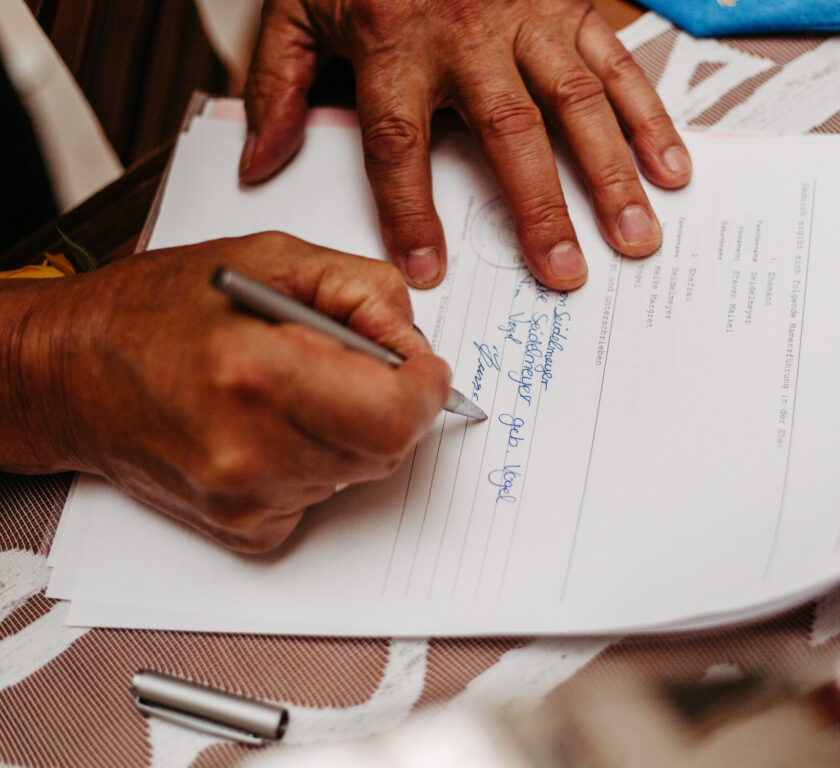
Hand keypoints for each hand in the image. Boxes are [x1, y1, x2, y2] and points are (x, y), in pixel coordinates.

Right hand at [0, 233, 450, 551]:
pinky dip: (316, 460)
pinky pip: (321, 496)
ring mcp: (243, 499)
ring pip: (358, 472)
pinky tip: (271, 425)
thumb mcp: (266, 260)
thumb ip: (360, 288)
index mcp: (257, 374)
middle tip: (351, 365)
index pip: (397, 413)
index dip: (425, 386)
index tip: (421, 366)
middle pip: (388, 447)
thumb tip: (411, 336)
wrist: (65, 374)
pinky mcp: (240, 528)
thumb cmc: (149, 313)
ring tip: (295, 387)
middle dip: (389, 403)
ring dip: (350, 429)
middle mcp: (249, 451)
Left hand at [240, 0, 690, 290]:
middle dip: (540, 209)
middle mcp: (466, 32)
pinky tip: (671, 169)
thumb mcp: (296, 6)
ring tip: (636, 238)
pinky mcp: (571, 0)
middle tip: (565, 275)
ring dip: (612, 175)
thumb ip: (276, 84)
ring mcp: (528, 15)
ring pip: (576, 103)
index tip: (428, 270)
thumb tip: (261, 164)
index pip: (397, 141)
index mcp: (392, 41)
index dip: (411, 209)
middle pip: (507, 133)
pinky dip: (648, 116)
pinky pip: (617, 62)